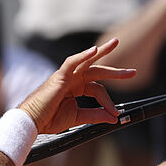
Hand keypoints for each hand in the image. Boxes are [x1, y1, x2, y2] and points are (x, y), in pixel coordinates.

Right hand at [18, 38, 135, 132]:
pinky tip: (94, 50)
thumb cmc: (49, 119)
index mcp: (76, 88)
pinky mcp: (59, 76)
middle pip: (97, 71)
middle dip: (115, 71)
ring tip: (116, 43)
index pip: (98, 90)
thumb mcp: (77, 117)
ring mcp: (66, 76)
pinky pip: (72, 62)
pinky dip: (83, 55)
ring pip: (88, 61)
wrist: (32, 122)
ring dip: (102, 52)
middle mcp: (72, 79)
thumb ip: (95, 115)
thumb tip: (113, 117)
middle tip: (133, 72)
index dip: (108, 102)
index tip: (115, 115)